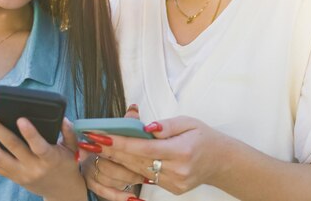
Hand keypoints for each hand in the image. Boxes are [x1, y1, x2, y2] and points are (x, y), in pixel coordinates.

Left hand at [0, 112, 86, 200]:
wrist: (61, 192)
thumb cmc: (66, 165)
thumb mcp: (72, 148)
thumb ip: (68, 132)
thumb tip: (62, 118)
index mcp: (50, 159)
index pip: (39, 146)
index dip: (30, 133)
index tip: (20, 119)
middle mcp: (33, 168)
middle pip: (11, 148)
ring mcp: (21, 174)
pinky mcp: (13, 178)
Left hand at [78, 115, 229, 195]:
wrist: (221, 162)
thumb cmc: (204, 138)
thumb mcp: (188, 122)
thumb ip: (166, 125)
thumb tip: (144, 126)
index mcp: (180, 151)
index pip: (142, 148)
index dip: (119, 143)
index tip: (100, 136)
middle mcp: (176, 171)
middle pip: (135, 161)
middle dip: (110, 151)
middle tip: (89, 140)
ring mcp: (173, 183)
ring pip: (136, 171)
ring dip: (115, 160)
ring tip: (96, 148)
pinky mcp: (170, 189)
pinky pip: (144, 177)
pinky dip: (130, 167)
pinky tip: (116, 158)